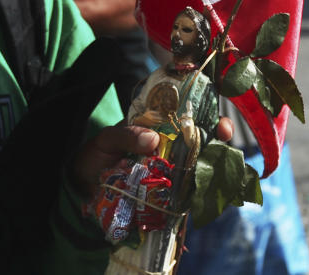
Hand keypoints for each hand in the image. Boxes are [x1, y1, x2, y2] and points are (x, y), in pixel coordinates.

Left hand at [70, 116, 233, 195]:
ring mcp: (171, 172)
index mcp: (154, 129)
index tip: (214, 113)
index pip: (183, 116)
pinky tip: (214, 184)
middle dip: (217, 135)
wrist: (84, 191)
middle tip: (224, 132)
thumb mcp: (105, 140)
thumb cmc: (95, 158)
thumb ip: (124, 135)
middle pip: (200, 139)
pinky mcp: (171, 195)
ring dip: (216, 160)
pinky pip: (193, 191)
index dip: (203, 112)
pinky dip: (206, 188)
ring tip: (222, 156)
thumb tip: (152, 139)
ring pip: (201, 164)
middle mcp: (168, 149)